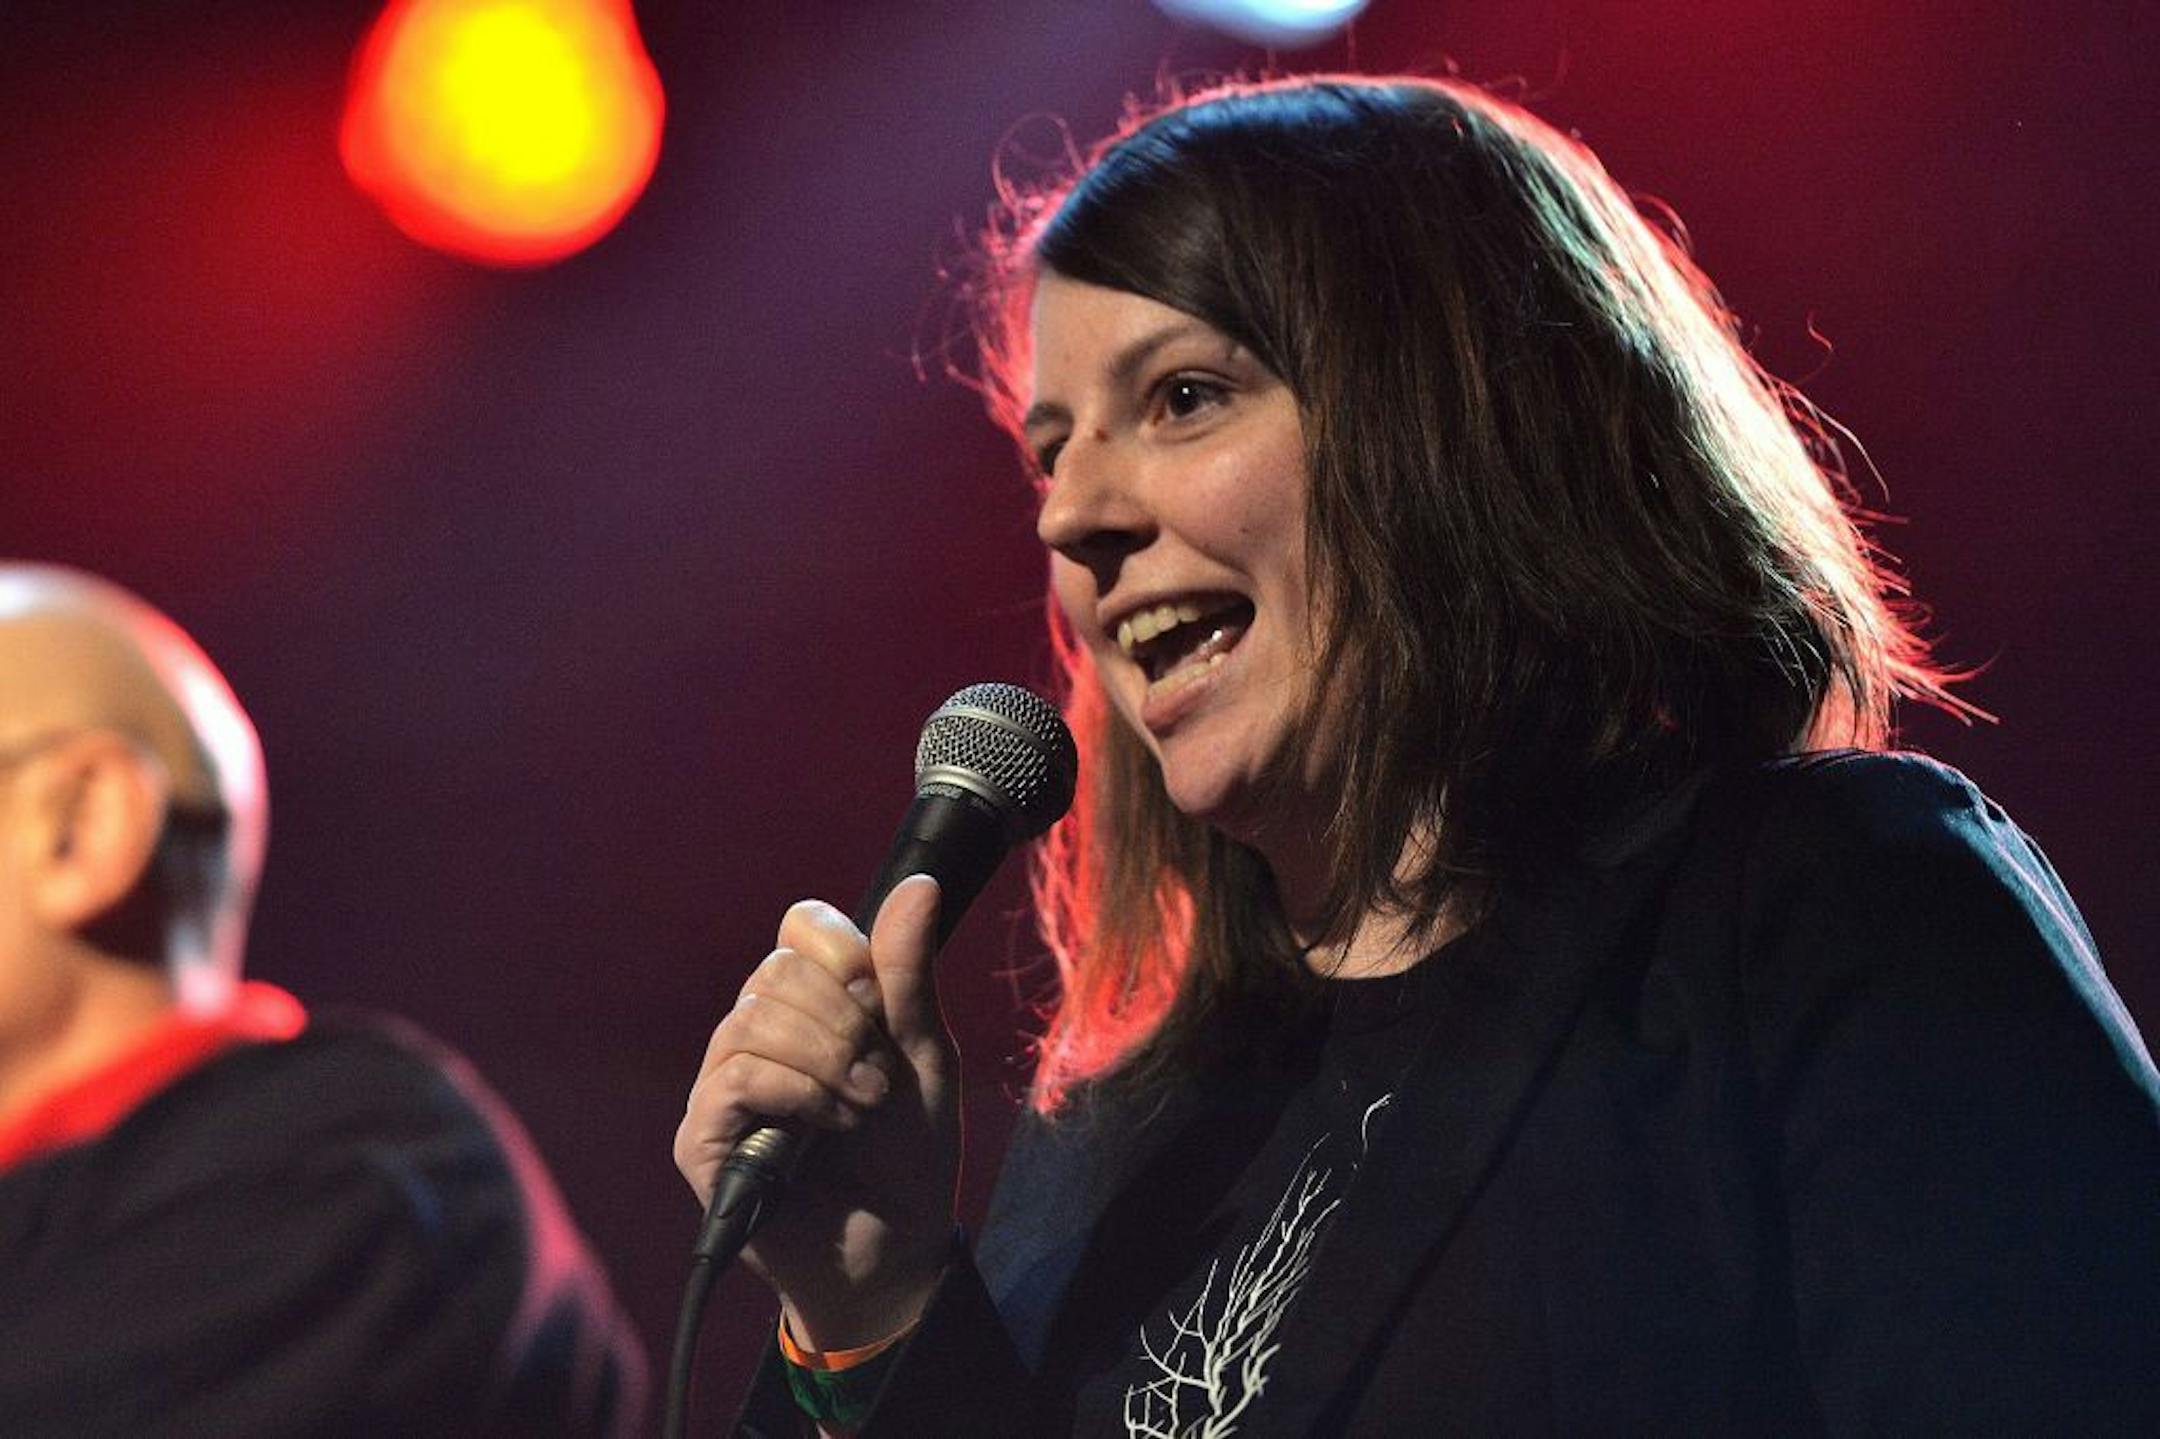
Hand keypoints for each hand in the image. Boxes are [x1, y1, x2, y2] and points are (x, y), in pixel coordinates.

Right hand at [674, 875, 958, 1348]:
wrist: (897, 1246)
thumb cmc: (908, 1151)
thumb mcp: (925, 1053)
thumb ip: (910, 973)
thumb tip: (921, 884)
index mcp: (807, 1005)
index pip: (800, 928)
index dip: (841, 950)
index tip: (880, 1001)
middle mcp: (754, 1035)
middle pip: (777, 971)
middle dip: (844, 1020)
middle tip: (878, 1077)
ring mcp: (722, 1085)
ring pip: (752, 1020)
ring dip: (825, 1059)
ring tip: (862, 1105)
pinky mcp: (703, 1139)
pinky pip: (733, 1078)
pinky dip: (795, 1091)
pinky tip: (829, 1124)